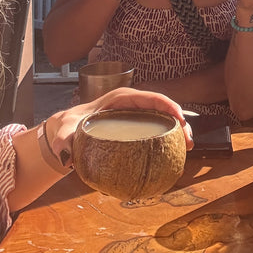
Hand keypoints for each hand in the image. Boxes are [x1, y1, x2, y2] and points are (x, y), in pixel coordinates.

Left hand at [47, 88, 194, 164]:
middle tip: (189, 141)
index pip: (150, 98)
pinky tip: (176, 153)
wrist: (68, 128)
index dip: (168, 105)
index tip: (180, 119)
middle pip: (163, 107)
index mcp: (120, 99)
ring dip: (178, 130)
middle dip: (180, 120)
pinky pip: (157, 127)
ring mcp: (135, 114)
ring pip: (163, 117)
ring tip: (188, 147)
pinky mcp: (135, 125)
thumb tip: (66, 154)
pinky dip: (169, 136)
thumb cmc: (70, 124)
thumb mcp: (66, 129)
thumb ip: (64, 139)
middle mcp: (131, 104)